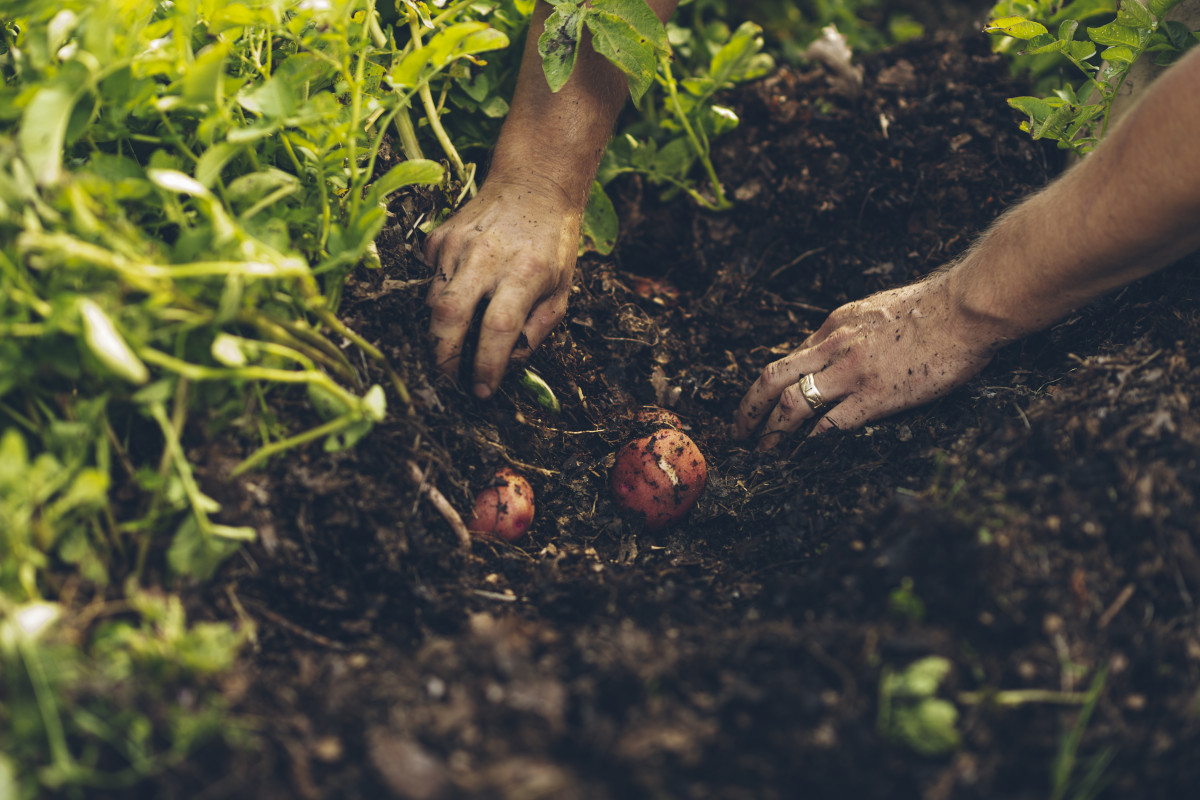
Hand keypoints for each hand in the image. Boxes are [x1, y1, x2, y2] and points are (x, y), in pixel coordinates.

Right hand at [423, 174, 581, 397]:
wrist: (532, 185)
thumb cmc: (552, 243)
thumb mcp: (562, 289)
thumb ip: (537, 330)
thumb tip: (508, 364)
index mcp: (525, 272)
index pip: (498, 328)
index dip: (486, 366)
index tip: (482, 390)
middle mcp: (486, 256)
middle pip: (449, 316)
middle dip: (443, 356)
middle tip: (450, 377)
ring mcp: (457, 245)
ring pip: (433, 301)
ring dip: (442, 330)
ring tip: (457, 340)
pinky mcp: (439, 237)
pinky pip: (430, 280)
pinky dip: (441, 296)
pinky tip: (462, 291)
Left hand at [733, 272, 997, 449]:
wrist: (966, 307)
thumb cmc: (935, 307)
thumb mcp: (879, 309)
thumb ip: (855, 331)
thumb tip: (844, 349)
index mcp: (836, 324)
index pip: (792, 357)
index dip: (772, 386)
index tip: (764, 404)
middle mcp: (834, 346)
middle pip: (773, 379)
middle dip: (748, 409)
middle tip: (737, 432)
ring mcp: (852, 373)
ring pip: (792, 404)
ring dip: (771, 432)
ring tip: (761, 451)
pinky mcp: (876, 397)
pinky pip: (831, 423)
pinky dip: (812, 439)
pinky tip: (804, 452)